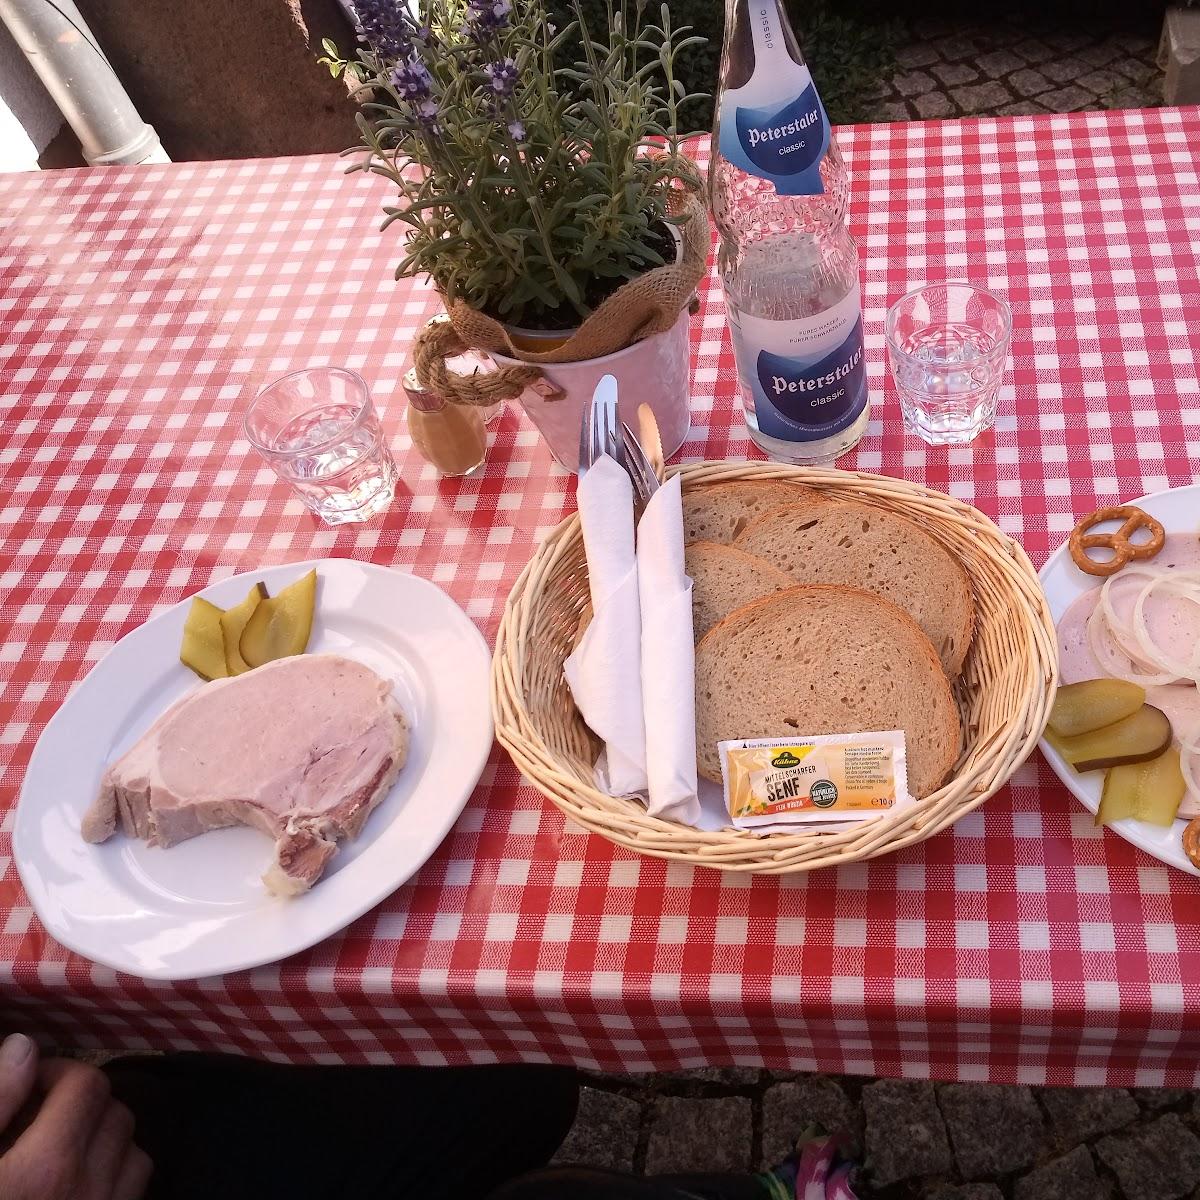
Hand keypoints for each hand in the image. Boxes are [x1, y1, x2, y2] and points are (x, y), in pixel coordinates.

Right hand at [0, 1034, 151, 1199]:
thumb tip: (25, 1046)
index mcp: (49, 1166)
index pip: (87, 1085)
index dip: (59, 1073)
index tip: (31, 1084)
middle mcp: (90, 1189)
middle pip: (116, 1114)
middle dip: (84, 1103)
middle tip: (41, 1118)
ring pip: (135, 1153)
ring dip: (106, 1140)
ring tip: (61, 1151)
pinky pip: (134, 1190)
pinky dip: (117, 1176)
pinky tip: (80, 1184)